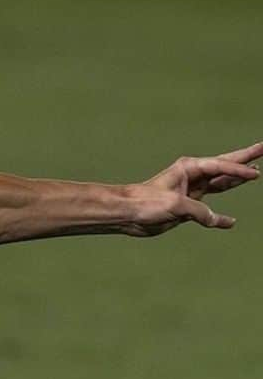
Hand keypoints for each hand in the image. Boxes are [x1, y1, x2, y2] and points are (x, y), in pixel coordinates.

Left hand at [125, 142, 261, 235]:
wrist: (127, 214)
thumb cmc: (146, 202)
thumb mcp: (176, 205)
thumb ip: (199, 210)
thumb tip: (218, 221)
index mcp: (190, 168)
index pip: (221, 167)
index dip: (239, 170)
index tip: (255, 173)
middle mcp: (193, 176)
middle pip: (226, 166)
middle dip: (245, 157)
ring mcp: (191, 191)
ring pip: (221, 184)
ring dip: (237, 179)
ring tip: (256, 170)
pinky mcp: (187, 207)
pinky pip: (209, 209)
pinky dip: (219, 216)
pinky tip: (230, 221)